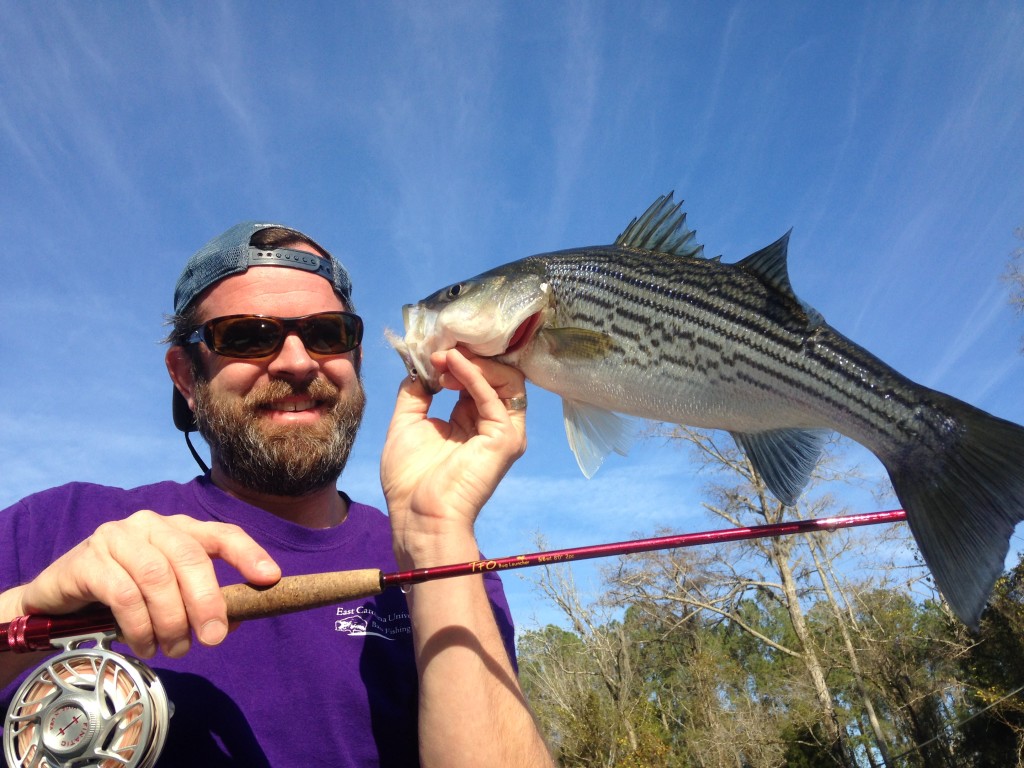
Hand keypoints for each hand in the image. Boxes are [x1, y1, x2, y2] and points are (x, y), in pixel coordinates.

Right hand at [9, 511, 279, 657]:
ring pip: (157, 576)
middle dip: (207, 601)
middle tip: (213, 639)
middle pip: (190, 556)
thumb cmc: (126, 595)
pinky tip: (144, 646)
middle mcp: (151, 525)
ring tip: (175, 649)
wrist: (60, 599)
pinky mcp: (88, 559)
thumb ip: (202, 601)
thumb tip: (235, 622)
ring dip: (171, 620)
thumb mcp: (169, 596)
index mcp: (179, 528)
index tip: (270, 579)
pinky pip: (123, 593)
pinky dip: (140, 625)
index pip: (222, 533)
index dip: (248, 554)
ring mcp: (117, 537)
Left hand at [380, 349, 526, 565]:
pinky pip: (493, 395)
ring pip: (505, 379)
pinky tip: (450, 363)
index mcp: (468, 422)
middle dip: (466, 355)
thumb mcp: (407, 424)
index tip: (431, 350)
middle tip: (439, 349)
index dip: (456, 360)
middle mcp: (489, 424)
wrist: (419, 516)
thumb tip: (422, 367)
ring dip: (472, 362)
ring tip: (444, 359)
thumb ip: (416, 393)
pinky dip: (473, 373)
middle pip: (495, 374)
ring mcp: (502, 431)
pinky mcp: (505, 438)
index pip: (475, 378)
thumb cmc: (411, 480)